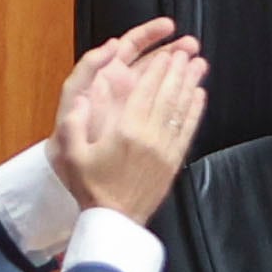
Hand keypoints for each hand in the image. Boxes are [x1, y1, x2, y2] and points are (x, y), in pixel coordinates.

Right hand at [57, 34, 206, 226]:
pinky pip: (187, 130)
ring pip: (181, 110)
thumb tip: (83, 99)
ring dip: (191, 85)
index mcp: (125, 131)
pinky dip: (195, 111)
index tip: (167, 53)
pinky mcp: (174, 162)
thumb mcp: (72, 155)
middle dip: (178, 71)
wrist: (114, 221)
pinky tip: (199, 96)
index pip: (145, 92)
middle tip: (187, 51)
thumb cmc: (91, 187)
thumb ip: (74, 124)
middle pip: (168, 95)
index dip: (158, 70)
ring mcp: (165, 149)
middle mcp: (149, 137)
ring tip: (199, 65)